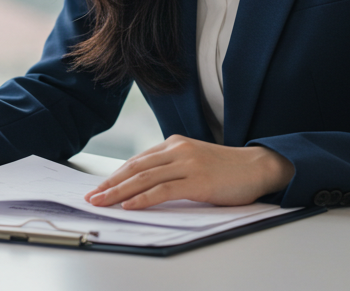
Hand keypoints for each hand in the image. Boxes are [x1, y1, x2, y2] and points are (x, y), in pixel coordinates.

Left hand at [85, 135, 293, 209]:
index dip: (115, 175)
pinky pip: (163, 190)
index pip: (137, 160)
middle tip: (91, 196)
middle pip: (135, 168)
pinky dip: (143, 199)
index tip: (99, 187)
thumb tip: (144, 184)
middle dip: (110, 183)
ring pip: (144, 178)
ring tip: (102, 202)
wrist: (257, 167)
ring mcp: (188, 164)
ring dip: (119, 192)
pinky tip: (129, 206)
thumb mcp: (194, 162)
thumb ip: (171, 168)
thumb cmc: (226, 169)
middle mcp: (178, 150)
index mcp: (174, 144)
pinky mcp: (197, 181)